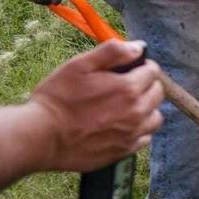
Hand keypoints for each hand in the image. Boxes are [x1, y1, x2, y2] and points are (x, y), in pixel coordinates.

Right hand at [28, 40, 163, 171]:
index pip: (153, 71)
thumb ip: (112, 52)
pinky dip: (139, 130)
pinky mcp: (123, 151)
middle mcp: (136, 112)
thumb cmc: (57, 99)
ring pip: (155, 117)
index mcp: (128, 88)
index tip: (129, 69)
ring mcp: (131, 134)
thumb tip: (138, 47)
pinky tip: (121, 126)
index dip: (141, 66)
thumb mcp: (79, 65)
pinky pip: (144, 138)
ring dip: (146, 109)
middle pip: (157, 93)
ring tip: (126, 106)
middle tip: (126, 86)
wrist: (40, 137)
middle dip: (147, 85)